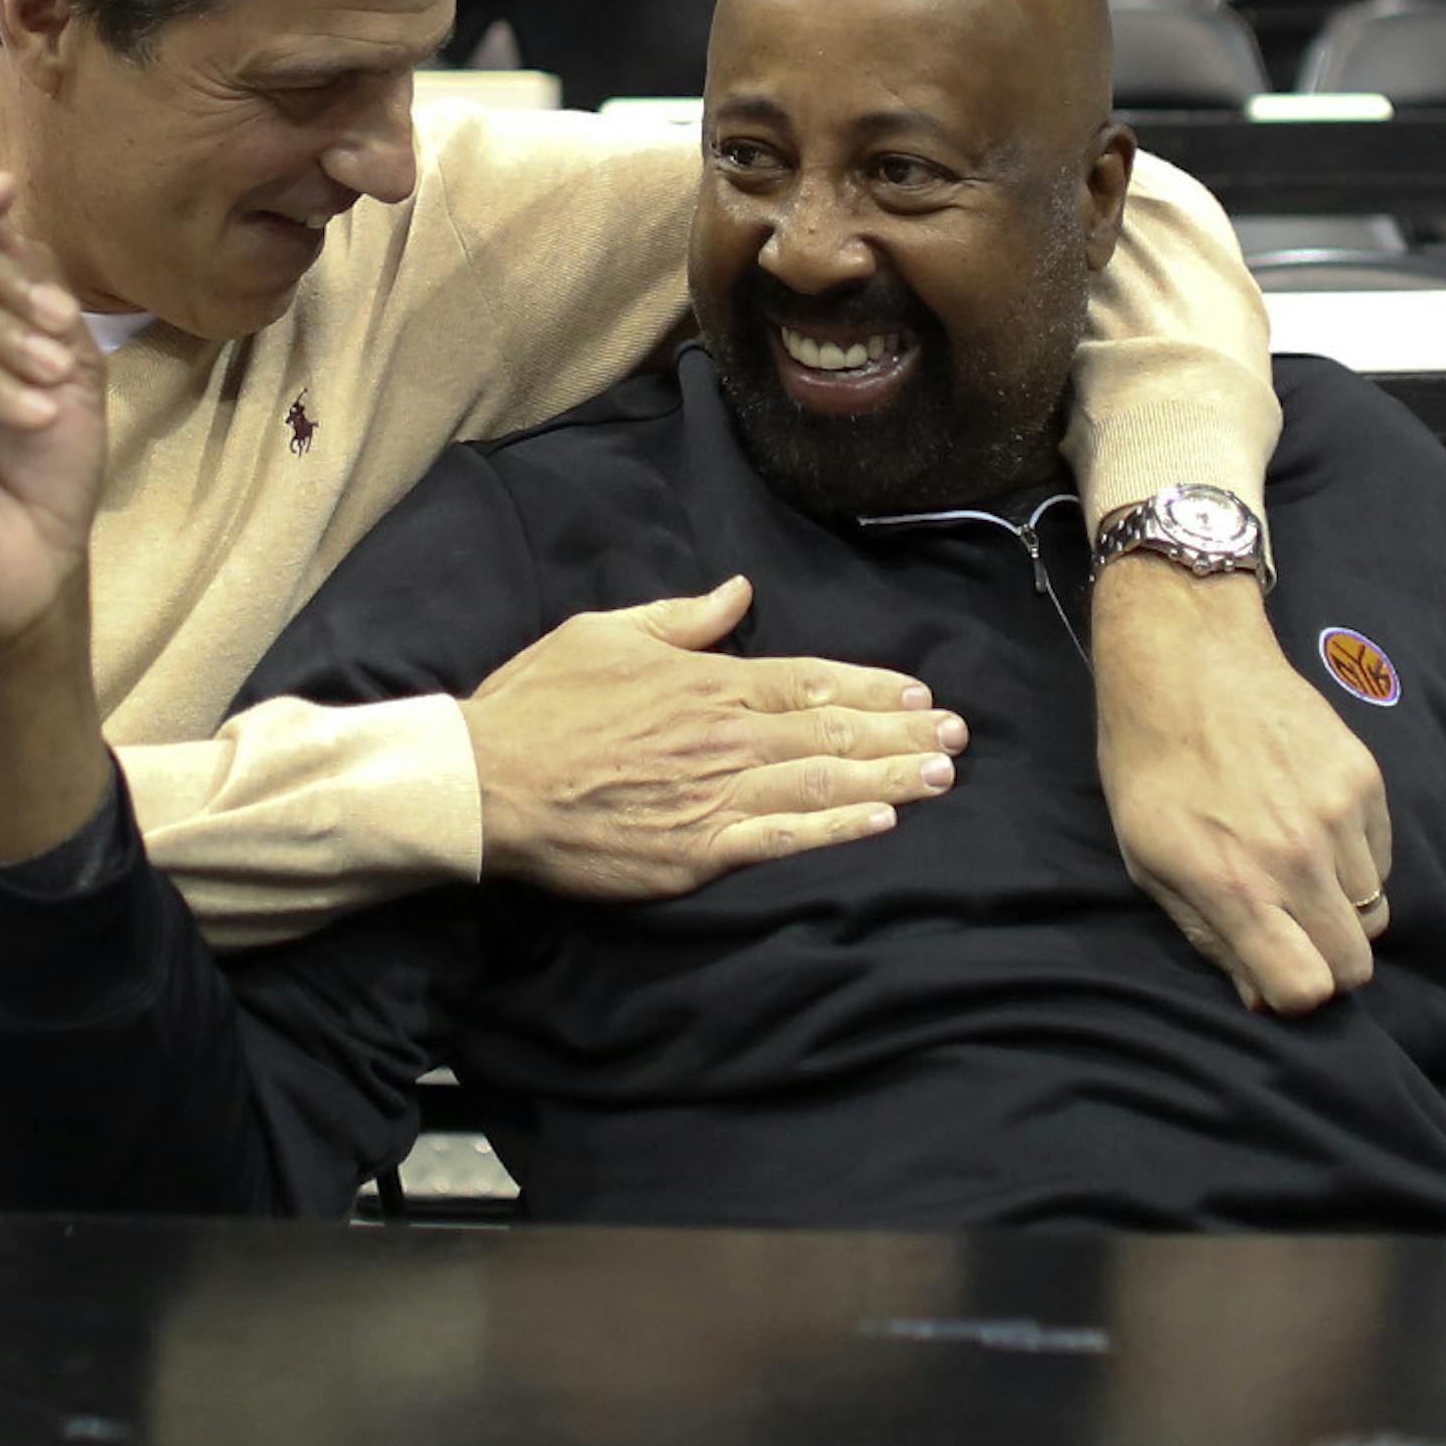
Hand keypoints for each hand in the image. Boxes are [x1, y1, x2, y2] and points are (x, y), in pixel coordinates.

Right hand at [463, 575, 966, 898]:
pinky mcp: (697, 853)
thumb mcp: (603, 633)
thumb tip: (737, 592)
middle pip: (833, 734)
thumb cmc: (538, 703)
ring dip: (890, 778)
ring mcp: (715, 797)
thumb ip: (679, 618)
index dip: (871, 688)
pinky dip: (837, 831)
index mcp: (706, 682)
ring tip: (942, 775)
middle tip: (958, 735)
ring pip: (822, 785)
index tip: (920, 693)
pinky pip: (783, 841)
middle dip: (902, 732)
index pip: (810, 682)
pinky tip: (881, 823)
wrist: (487, 783)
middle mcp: (725, 736)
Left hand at [1093, 559, 1390, 1013]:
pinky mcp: (1365, 780)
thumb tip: (1260, 997)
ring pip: (1373, 911)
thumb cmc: (1148, 761)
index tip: (1271, 970)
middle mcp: (1294, 855)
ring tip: (1290, 864)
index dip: (1290, 994)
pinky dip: (1354, 861)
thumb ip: (1207, 933)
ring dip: (1338, 906)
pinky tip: (1307, 824)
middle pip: (1354, 964)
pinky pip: (1381, 858)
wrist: (1185, 659)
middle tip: (1287, 927)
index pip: (1306, 989)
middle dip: (1323, 961)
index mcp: (1232, 882)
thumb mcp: (1146, 857)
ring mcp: (1337, 815)